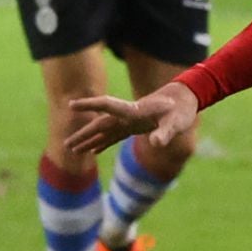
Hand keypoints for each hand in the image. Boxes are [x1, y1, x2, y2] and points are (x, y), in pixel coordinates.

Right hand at [66, 82, 199, 155]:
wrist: (185, 100)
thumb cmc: (182, 109)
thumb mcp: (177, 121)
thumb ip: (166, 132)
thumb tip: (155, 143)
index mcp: (134, 110)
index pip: (107, 105)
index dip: (89, 105)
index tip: (71, 105)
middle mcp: (127, 115)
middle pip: (101, 123)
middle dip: (83, 133)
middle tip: (66, 144)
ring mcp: (129, 121)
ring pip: (104, 131)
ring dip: (89, 140)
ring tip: (72, 150)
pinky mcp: (134, 127)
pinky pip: (114, 136)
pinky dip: (103, 143)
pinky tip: (93, 151)